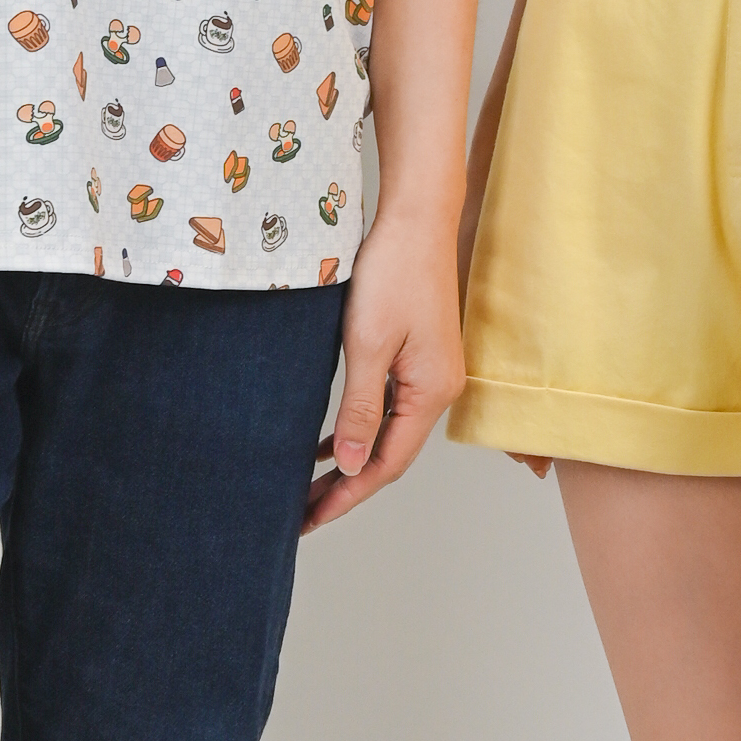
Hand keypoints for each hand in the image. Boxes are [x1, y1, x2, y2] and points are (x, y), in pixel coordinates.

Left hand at [306, 201, 464, 530]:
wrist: (417, 221)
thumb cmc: (393, 272)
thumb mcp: (368, 344)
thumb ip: (361, 409)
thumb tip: (353, 466)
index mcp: (432, 392)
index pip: (387, 464)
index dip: (348, 496)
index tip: (311, 519)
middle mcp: (439, 390)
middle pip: (390, 456)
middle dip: (347, 489)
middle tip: (301, 516)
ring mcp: (431, 375)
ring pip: (388, 435)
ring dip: (351, 463)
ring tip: (309, 490)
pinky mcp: (420, 359)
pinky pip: (388, 409)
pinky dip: (359, 431)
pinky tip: (330, 444)